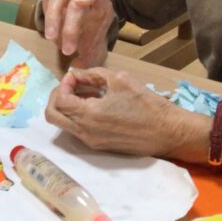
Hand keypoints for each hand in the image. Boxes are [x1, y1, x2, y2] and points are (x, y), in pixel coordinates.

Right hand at [25, 0, 112, 67]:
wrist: (87, 28)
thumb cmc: (91, 35)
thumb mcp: (96, 48)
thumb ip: (90, 58)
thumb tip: (77, 67)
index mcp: (99, 4)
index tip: (80, 4)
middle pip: (74, 2)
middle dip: (70, 26)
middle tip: (67, 50)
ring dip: (52, 17)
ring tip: (50, 38)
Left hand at [44, 67, 205, 157]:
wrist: (168, 132)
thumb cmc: (146, 104)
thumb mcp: (118, 79)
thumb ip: (91, 75)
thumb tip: (75, 74)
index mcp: (88, 116)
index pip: (59, 100)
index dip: (63, 84)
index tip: (75, 76)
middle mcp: (84, 132)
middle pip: (53, 116)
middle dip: (56, 97)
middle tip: (70, 86)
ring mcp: (91, 142)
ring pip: (64, 124)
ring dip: (67, 107)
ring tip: (85, 93)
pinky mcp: (99, 146)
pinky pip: (77, 130)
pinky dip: (77, 116)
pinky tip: (94, 104)